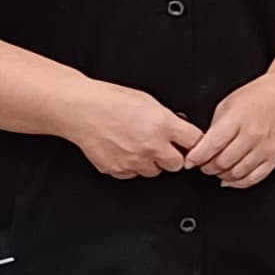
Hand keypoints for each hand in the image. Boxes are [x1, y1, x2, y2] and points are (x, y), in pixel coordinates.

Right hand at [66, 81, 202, 178]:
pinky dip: (131, 166)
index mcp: (162, 125)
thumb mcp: (147, 101)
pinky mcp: (118, 170)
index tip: (189, 144)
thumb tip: (179, 130)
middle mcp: (151, 146)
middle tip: (163, 147)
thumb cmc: (110, 100)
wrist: (81, 109)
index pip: (194, 141)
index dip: (192, 142)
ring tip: (138, 146)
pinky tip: (123, 150)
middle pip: (177, 164)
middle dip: (173, 157)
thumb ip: (166, 119)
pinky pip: (132, 174)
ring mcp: (134, 161)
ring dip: (151, 162)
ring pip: (154, 172)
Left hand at [188, 75, 274, 188]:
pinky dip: (238, 182)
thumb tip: (201, 148)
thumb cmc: (256, 97)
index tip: (190, 161)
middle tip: (203, 164)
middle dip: (207, 167)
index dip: (196, 157)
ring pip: (236, 173)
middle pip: (222, 162)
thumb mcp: (227, 104)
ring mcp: (264, 149)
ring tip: (217, 169)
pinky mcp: (273, 158)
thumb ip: (214, 128)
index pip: (212, 145)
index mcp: (238, 119)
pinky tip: (231, 178)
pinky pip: (253, 178)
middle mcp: (252, 135)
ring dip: (222, 175)